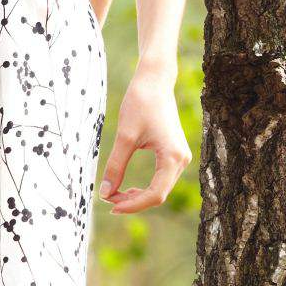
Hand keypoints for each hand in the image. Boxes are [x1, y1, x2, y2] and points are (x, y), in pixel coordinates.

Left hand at [97, 63, 190, 213]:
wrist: (155, 80)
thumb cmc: (141, 103)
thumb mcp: (124, 137)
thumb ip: (115, 166)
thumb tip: (105, 193)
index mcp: (172, 157)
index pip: (155, 194)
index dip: (132, 205)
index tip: (110, 205)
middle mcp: (181, 160)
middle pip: (158, 194)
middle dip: (133, 201)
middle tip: (108, 199)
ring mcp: (180, 157)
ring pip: (160, 188)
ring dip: (138, 195)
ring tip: (115, 193)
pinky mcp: (175, 153)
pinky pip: (161, 178)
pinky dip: (145, 186)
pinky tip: (128, 187)